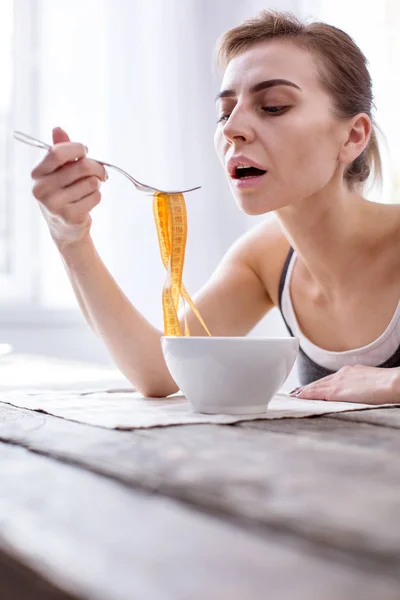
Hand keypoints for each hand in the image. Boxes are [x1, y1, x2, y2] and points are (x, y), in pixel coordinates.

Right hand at [31, 127, 107, 247]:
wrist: (64, 227)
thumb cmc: (63, 192)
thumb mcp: (59, 170)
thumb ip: (60, 150)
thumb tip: (58, 129)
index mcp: (37, 173)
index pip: (57, 153)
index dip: (77, 148)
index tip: (85, 151)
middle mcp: (42, 189)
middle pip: (81, 167)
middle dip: (97, 167)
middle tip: (102, 172)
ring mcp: (55, 204)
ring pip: (92, 182)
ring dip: (97, 184)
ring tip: (90, 188)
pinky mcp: (70, 216)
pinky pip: (96, 196)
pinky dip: (97, 196)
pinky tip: (89, 200)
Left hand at [290, 364, 399, 404]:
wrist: (392, 383)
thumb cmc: (388, 386)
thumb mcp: (372, 383)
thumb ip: (362, 387)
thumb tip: (360, 393)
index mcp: (351, 372)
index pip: (330, 380)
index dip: (319, 384)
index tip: (310, 388)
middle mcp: (342, 374)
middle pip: (320, 382)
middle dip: (308, 387)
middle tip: (295, 392)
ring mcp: (338, 381)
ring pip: (315, 387)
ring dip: (303, 391)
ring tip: (293, 396)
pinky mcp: (336, 391)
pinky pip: (315, 393)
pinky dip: (305, 395)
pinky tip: (297, 398)